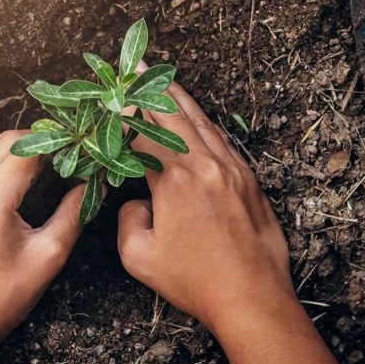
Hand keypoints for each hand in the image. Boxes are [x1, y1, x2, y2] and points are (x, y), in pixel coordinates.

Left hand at [0, 130, 87, 346]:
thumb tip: (94, 187)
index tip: (82, 151)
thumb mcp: (47, 255)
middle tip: (69, 157)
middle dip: (41, 142)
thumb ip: (74, 214)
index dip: (60, 144)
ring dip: (20, 155)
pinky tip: (22, 187)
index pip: (29, 148)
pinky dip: (2, 169)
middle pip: (7, 142)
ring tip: (50, 170)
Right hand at [117, 63, 362, 363]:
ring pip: (202, 121)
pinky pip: (222, 140)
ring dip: (180, 99)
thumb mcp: (140, 257)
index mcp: (175, 181)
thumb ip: (127, 220)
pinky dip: (203, 123)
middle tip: (137, 66)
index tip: (111, 102)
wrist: (252, 297)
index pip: (143, 135)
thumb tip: (137, 202)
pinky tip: (196, 120)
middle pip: (175, 114)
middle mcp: (206, 165)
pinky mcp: (249, 180)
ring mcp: (233, 169)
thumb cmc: (196, 281)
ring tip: (163, 80)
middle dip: (152, 88)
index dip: (124, 117)